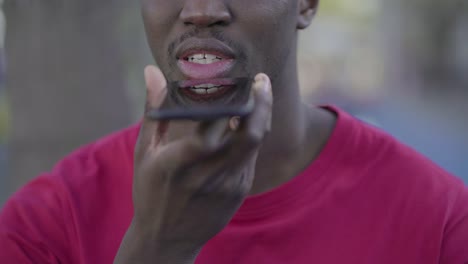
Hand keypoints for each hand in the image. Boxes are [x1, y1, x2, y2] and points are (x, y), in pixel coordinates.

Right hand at [115, 65, 272, 262]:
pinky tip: (245, 123)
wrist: (167, 239)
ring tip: (258, 95)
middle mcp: (210, 174)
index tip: (235, 76)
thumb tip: (153, 71)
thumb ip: (154, 111)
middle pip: (249, 134)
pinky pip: (251, 157)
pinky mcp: (240, 192)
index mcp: (181, 161)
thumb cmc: (151, 191)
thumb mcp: (145, 152)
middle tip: (262, 80)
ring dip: (260, 116)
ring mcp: (229, 185)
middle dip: (262, 103)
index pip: (214, 124)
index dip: (229, 98)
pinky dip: (251, 136)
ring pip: (256, 143)